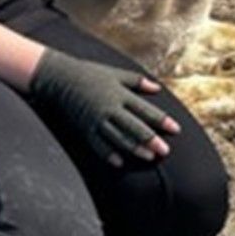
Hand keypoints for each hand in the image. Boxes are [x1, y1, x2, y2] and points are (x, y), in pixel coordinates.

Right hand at [28, 48, 179, 166]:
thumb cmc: (89, 73)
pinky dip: (109, 154)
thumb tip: (157, 88)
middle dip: (151, 139)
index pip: (145, 110)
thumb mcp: (115, 73)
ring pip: (119, 138)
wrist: (59, 78)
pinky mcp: (84, 128)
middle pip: (134, 126)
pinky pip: (98, 144)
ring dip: (135, 148)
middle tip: (165, 151)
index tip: (175, 129)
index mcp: (119, 93)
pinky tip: (120, 162)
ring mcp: (96, 120)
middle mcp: (109, 108)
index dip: (161, 120)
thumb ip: (137, 82)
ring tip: (149, 157)